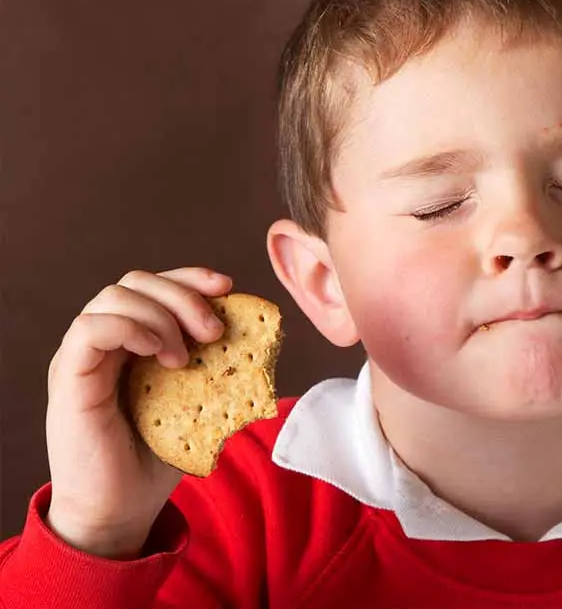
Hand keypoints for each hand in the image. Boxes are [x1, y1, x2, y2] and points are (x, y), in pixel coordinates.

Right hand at [44, 267, 231, 557]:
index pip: (156, 287)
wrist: (119, 511)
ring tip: (185, 357)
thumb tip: (262, 347)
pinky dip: (130, 327)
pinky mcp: (70, 377)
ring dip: (161, 315)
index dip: (191, 278)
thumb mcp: (197, 405)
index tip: (228, 287)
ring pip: (114, 296)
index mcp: (133, 343)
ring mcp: (84, 357)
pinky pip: (90, 328)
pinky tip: (160, 353)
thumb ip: (217, 371)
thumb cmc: (155, 460)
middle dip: (183, 295)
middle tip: (214, 332)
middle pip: (137, 282)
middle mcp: (106, 342)